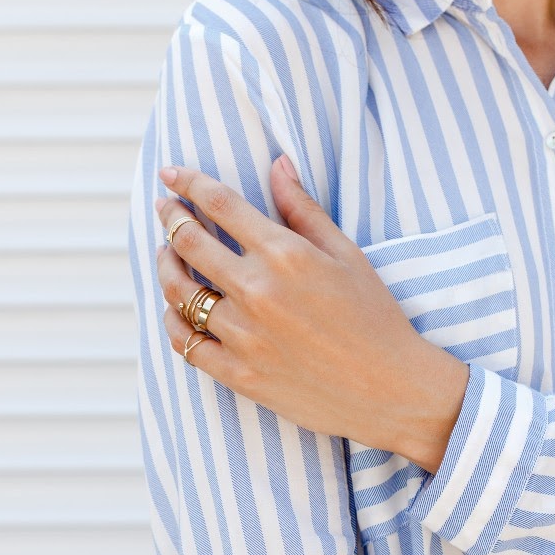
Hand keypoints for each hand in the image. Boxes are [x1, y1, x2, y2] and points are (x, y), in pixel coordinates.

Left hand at [154, 155, 468, 472]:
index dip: (188, 184)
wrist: (391, 390)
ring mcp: (243, 336)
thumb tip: (277, 163)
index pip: (220, 205)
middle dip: (170, 219)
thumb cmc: (375, 317)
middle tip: (164, 210)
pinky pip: (186, 344)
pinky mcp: (238, 374)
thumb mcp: (347, 254)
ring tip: (166, 256)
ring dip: (165, 267)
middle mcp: (257, 291)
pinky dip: (173, 322)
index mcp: (285, 254)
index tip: (170, 175)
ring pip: (179, 293)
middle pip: (189, 243)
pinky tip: (174, 309)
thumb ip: (304, 209)